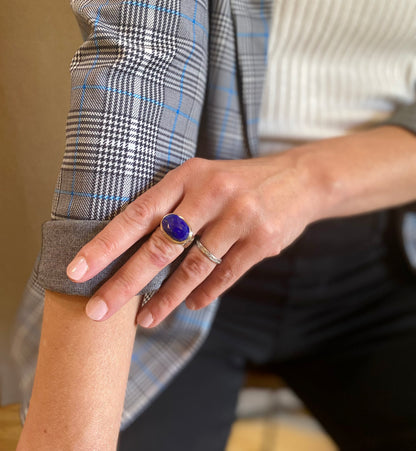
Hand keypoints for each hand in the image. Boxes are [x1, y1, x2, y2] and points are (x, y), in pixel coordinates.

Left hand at [66, 151, 324, 326]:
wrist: (300, 178)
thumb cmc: (239, 181)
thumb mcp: (203, 178)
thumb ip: (172, 205)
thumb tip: (133, 248)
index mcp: (188, 175)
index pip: (138, 213)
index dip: (105, 244)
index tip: (77, 271)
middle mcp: (211, 194)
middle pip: (160, 246)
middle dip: (125, 282)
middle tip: (97, 309)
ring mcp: (239, 217)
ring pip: (192, 268)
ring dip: (165, 298)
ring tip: (143, 319)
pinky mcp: (262, 241)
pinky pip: (224, 276)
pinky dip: (203, 294)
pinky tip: (189, 306)